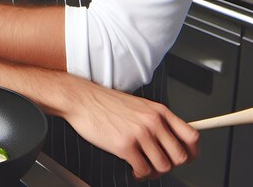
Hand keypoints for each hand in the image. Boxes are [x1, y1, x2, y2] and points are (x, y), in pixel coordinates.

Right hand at [58, 76, 198, 180]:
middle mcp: (152, 121)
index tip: (185, 157)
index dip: (192, 152)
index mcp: (158, 110)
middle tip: (158, 164)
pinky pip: (143, 170)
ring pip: (163, 166)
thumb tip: (170, 140)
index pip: (191, 136)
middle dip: (170, 165)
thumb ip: (156, 119)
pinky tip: (132, 168)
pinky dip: (139, 174)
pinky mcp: (125, 145)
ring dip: (154, 172)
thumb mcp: (138, 105)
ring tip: (143, 167)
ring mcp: (140, 133)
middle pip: (180, 156)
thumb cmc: (105, 102)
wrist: (81, 99)